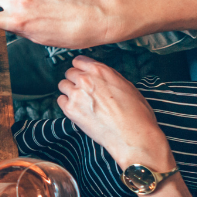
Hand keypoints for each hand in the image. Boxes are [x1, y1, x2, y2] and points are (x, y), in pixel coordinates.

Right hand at [0, 0, 124, 48]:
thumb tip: (15, 20)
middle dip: (3, 3)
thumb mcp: (39, 38)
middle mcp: (21, 3)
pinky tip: (56, 2)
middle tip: (20, 13)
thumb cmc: (69, 33)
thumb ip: (21, 27)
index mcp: (18, 21)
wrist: (94, 18)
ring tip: (49, 10)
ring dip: (27, 0)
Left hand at [57, 56, 173, 168]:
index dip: (81, 68)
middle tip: (84, 90)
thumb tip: (100, 76)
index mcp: (100, 70)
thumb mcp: (127, 86)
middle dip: (75, 80)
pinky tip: (78, 110)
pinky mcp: (70, 110)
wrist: (133, 135)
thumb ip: (109, 77)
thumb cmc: (136, 113)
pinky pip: (60, 101)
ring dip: (70, 91)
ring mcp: (76, 94)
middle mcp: (85, 79)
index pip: (79, 60)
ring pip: (63, 85)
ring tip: (81, 101)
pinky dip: (67, 104)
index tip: (83, 73)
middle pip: (69, 73)